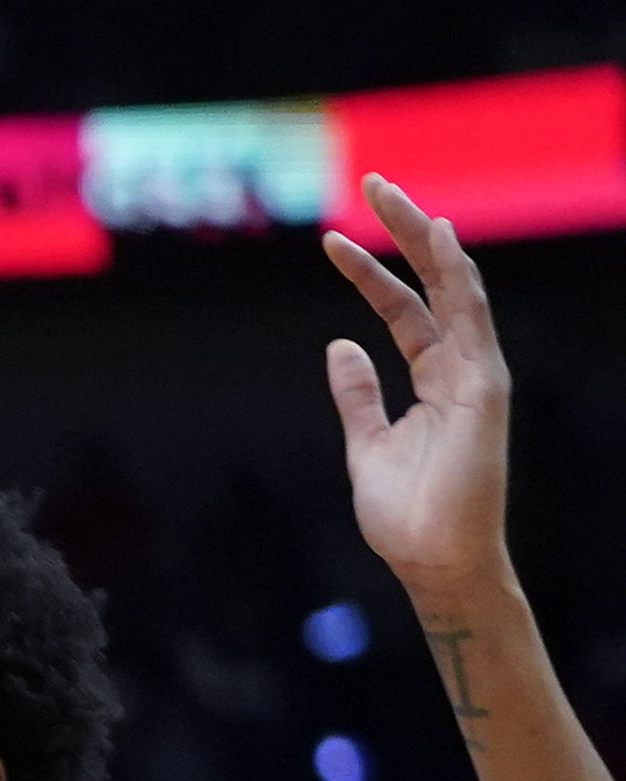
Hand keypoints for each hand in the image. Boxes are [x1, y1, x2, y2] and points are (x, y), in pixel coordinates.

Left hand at [325, 175, 511, 597]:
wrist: (434, 561)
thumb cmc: (407, 515)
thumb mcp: (366, 446)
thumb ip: (357, 396)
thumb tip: (339, 345)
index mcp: (432, 379)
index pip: (402, 310)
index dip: (369, 273)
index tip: (331, 239)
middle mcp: (458, 367)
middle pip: (430, 285)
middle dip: (403, 233)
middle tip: (372, 184)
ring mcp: (475, 374)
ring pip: (453, 289)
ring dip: (425, 239)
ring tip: (394, 196)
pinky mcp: (483, 389)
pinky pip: (470, 321)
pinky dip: (455, 279)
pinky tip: (440, 241)